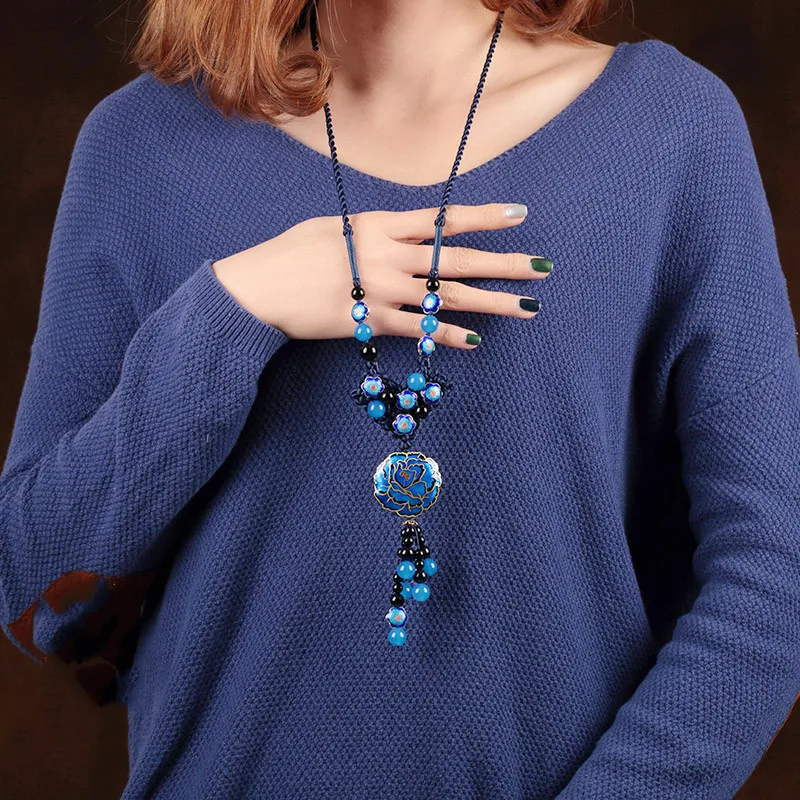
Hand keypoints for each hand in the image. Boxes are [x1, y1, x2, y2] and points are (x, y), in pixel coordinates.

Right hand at [211, 202, 550, 349]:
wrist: (257, 289)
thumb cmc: (290, 253)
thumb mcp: (332, 227)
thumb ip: (372, 231)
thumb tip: (402, 233)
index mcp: (378, 225)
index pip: (442, 220)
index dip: (482, 218)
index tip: (519, 216)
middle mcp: (387, 255)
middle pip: (456, 260)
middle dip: (504, 263)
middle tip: (542, 267)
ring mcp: (381, 291)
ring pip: (446, 297)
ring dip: (491, 302)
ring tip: (526, 306)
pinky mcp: (370, 322)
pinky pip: (418, 330)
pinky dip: (448, 335)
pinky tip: (476, 340)